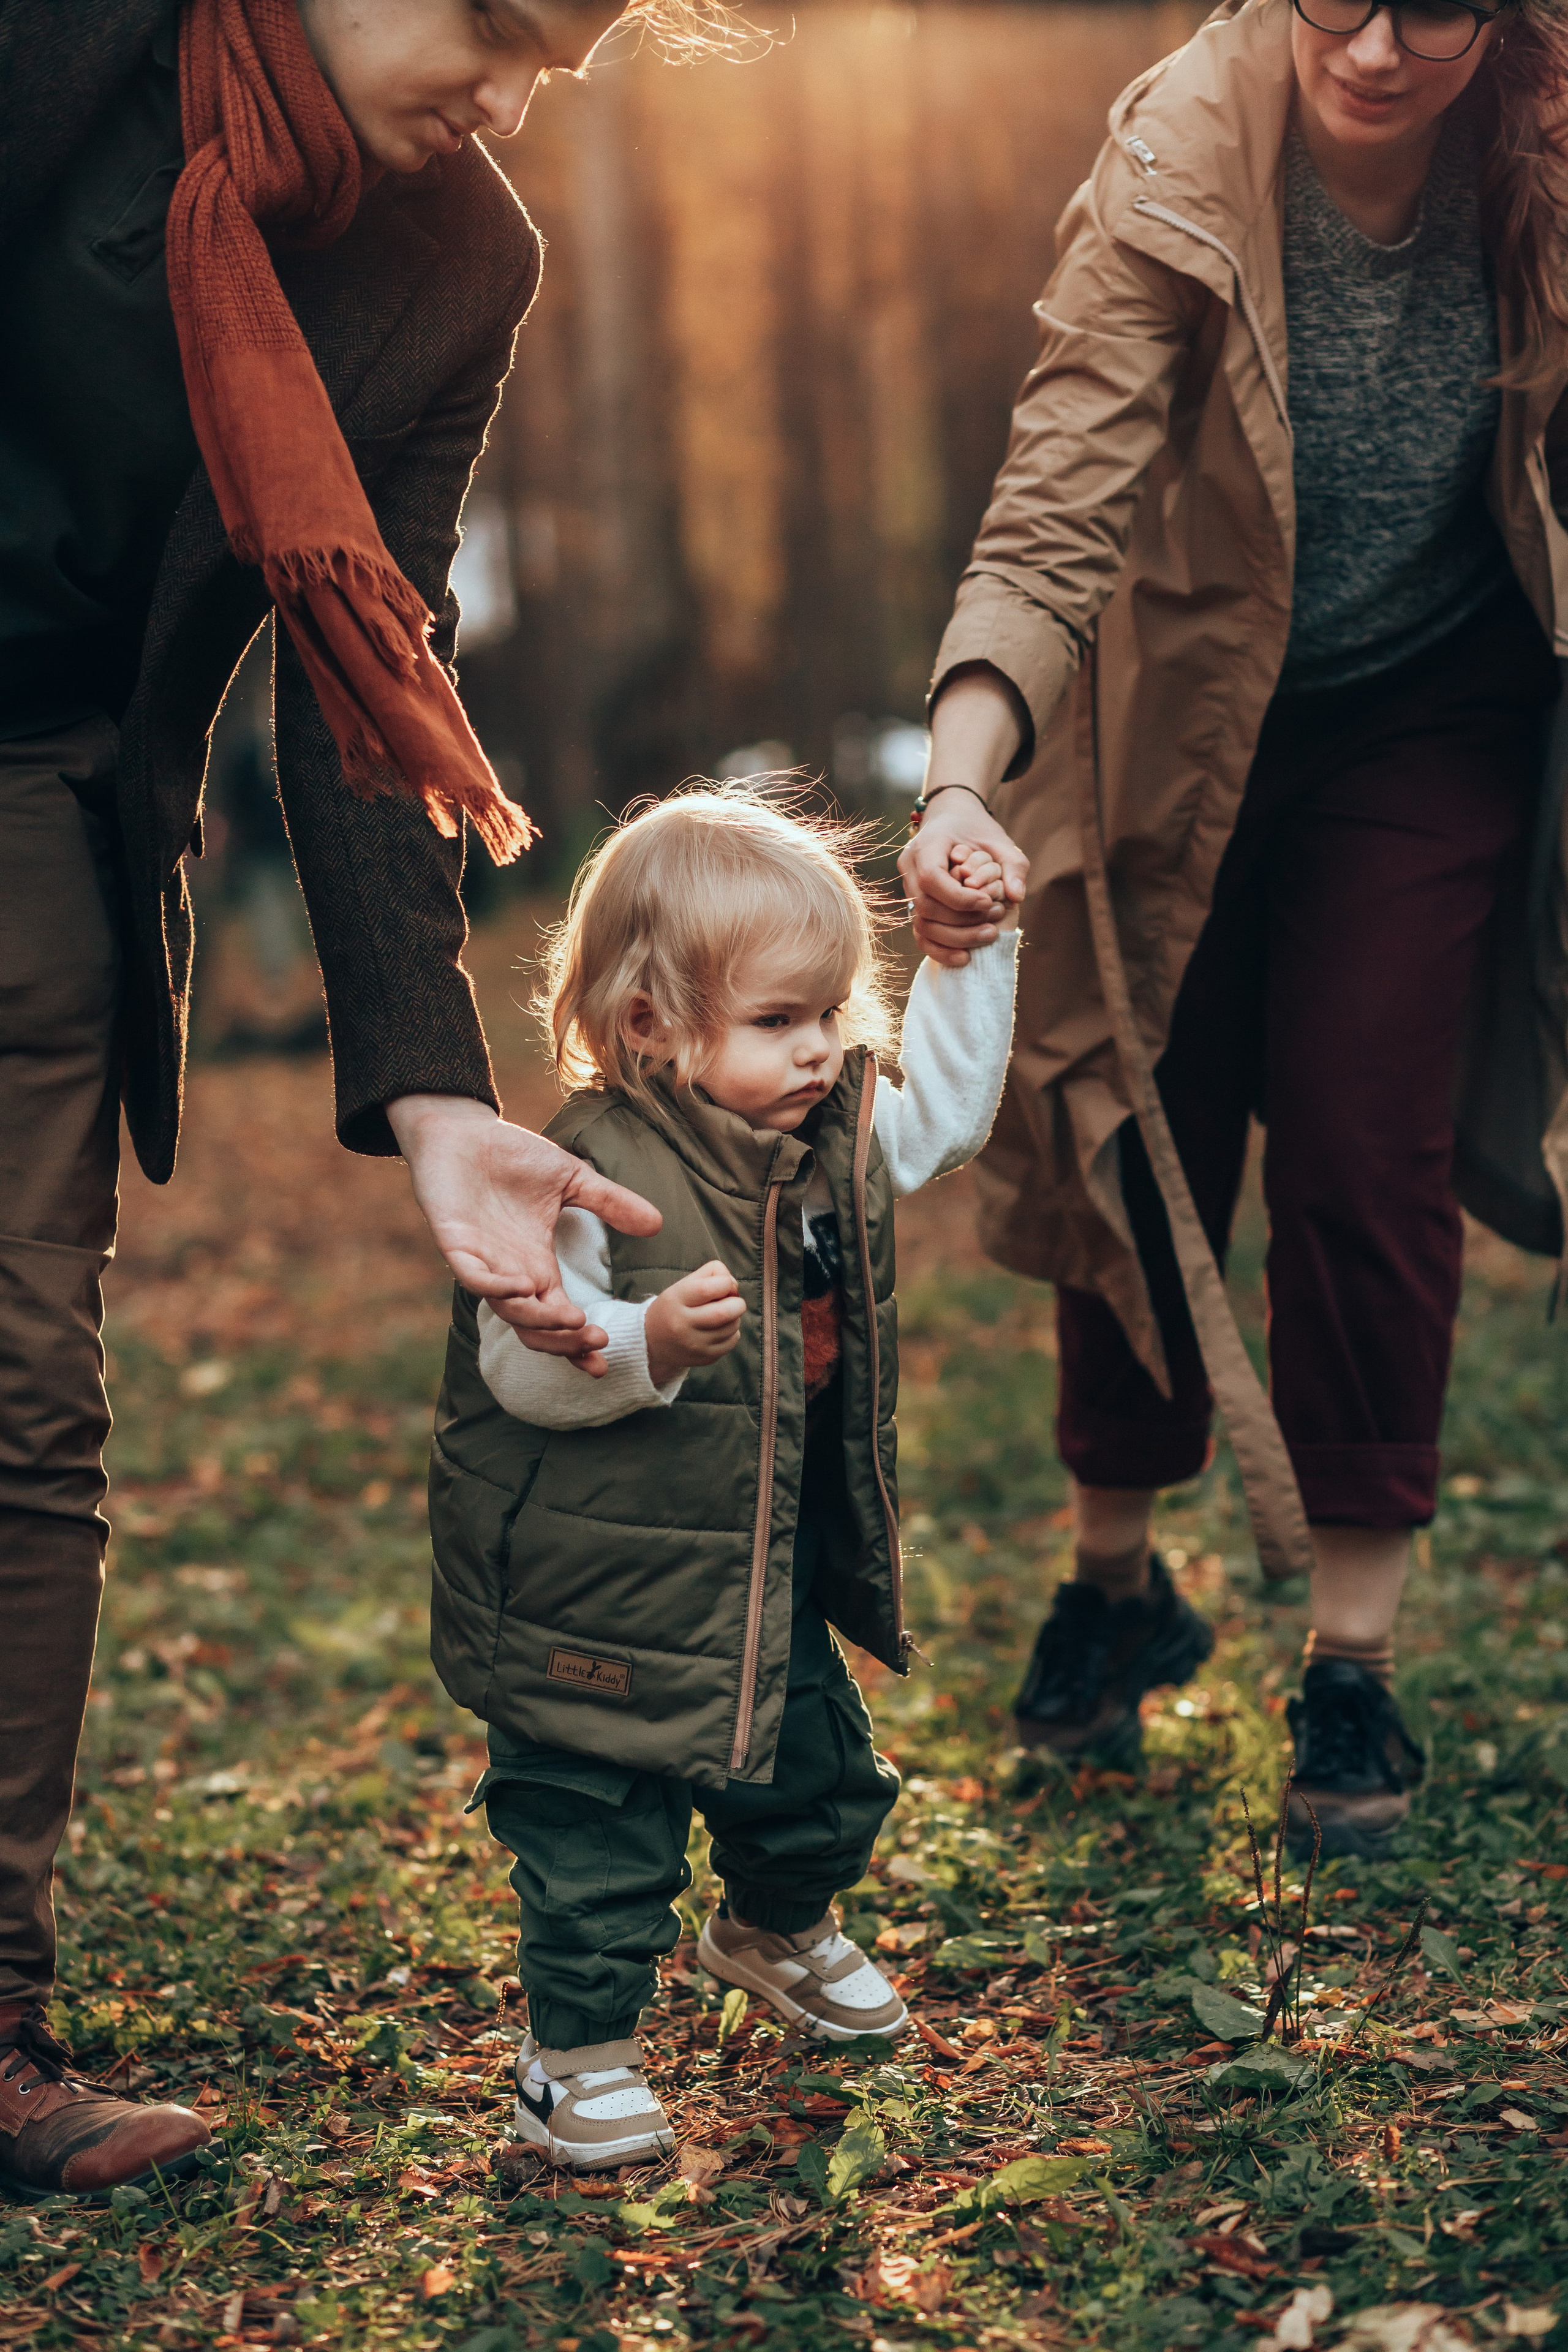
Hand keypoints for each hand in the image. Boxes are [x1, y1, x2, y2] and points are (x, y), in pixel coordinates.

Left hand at [386, 1095, 661, 1370]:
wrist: (462, 1131)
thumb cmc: (512, 1156)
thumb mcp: (572, 1180)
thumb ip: (610, 1204)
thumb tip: (657, 1224)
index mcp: (537, 1265)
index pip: (558, 1316)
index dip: (578, 1341)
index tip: (606, 1351)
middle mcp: (511, 1273)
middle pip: (534, 1327)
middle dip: (564, 1341)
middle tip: (596, 1340)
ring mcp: (482, 1261)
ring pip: (508, 1310)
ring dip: (538, 1321)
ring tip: (572, 1320)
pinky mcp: (456, 1244)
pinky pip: (474, 1278)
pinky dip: (498, 1288)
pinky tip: (525, 1287)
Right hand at [644, 1261, 745, 1386]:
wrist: (653, 1342)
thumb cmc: (674, 1307)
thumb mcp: (682, 1285)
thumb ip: (709, 1274)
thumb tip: (732, 1283)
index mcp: (675, 1301)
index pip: (707, 1289)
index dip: (725, 1283)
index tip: (724, 1284)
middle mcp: (682, 1324)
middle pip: (724, 1312)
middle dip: (737, 1303)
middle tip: (733, 1300)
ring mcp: (694, 1344)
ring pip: (731, 1327)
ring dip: (735, 1317)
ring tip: (724, 1314)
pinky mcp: (704, 1357)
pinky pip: (731, 1342)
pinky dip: (732, 1332)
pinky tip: (721, 1328)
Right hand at [898, 670, 1028, 966]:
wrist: (954, 818)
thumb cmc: (980, 829)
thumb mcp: (1003, 839)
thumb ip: (1012, 864)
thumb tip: (1012, 895)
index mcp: (924, 849)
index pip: (933, 883)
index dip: (963, 899)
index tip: (991, 901)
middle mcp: (909, 871)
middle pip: (928, 909)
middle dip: (966, 920)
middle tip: (997, 922)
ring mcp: (910, 891)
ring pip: (923, 926)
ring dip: (957, 938)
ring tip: (989, 939)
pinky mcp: (918, 908)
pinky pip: (922, 935)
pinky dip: (942, 950)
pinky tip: (968, 956)